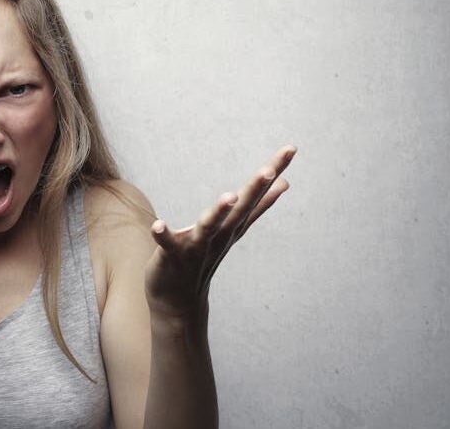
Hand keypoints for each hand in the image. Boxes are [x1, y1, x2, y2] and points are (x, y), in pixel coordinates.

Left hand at [144, 145, 296, 317]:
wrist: (178, 301)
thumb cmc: (204, 257)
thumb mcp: (233, 229)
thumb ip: (256, 207)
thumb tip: (284, 185)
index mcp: (232, 225)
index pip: (257, 196)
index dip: (274, 173)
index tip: (291, 149)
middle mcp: (219, 236)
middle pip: (240, 209)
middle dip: (254, 189)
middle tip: (269, 169)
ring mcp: (197, 247)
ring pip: (209, 228)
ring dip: (218, 212)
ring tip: (229, 196)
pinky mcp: (173, 257)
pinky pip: (169, 245)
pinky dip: (164, 236)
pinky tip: (158, 225)